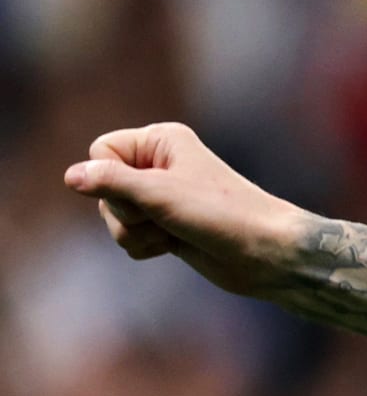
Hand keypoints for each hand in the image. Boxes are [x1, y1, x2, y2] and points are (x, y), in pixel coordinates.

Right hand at [63, 123, 305, 298]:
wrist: (267, 253)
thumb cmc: (223, 215)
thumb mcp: (161, 194)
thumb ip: (112, 182)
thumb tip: (71, 176)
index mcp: (161, 141)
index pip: (101, 152)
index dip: (112, 178)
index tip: (147, 192)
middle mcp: (159, 165)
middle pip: (103, 188)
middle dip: (127, 212)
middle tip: (166, 217)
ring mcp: (162, 198)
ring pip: (113, 217)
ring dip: (137, 233)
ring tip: (174, 233)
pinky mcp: (167, 226)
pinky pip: (129, 238)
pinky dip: (146, 246)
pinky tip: (176, 246)